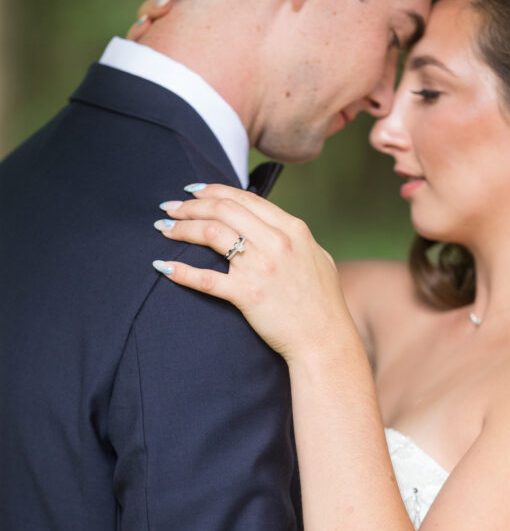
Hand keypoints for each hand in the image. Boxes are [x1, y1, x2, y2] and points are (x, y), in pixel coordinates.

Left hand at [152, 184, 352, 361]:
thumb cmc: (323, 303)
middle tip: (170, 208)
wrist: (325, 340)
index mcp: (293, 229)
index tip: (193, 191)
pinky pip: (207, 279)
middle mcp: (276, 242)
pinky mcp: (248, 294)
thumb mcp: (318, 257)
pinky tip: (163, 267)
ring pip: (211, 233)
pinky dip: (182, 271)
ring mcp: (261, 267)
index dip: (213, 191)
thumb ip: (295, 238)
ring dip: (181, 228)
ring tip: (163, 229)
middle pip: (223, 209)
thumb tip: (274, 225)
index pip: (245, 198)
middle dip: (191, 205)